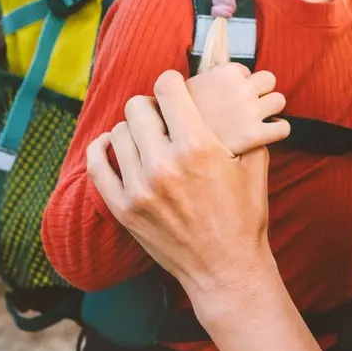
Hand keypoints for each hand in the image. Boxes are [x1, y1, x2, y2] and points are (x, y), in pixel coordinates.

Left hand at [84, 68, 286, 300]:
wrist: (225, 268)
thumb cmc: (243, 218)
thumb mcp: (254, 165)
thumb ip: (243, 128)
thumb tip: (235, 100)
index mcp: (198, 147)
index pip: (167, 89)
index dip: (171, 81)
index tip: (174, 86)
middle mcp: (164, 164)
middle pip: (137, 108)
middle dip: (151, 105)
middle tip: (161, 115)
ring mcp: (139, 188)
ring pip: (118, 133)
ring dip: (132, 128)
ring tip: (145, 135)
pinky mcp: (124, 209)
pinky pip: (97, 166)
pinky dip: (101, 149)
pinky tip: (110, 144)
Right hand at [189, 62, 290, 159]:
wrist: (179, 149)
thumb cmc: (176, 120)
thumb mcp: (182, 90)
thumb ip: (201, 80)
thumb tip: (206, 75)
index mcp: (225, 73)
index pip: (244, 70)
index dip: (237, 83)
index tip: (227, 95)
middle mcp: (241, 89)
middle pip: (269, 79)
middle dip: (261, 90)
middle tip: (248, 104)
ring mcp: (250, 111)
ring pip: (279, 100)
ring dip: (270, 108)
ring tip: (257, 118)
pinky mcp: (256, 134)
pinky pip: (283, 128)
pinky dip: (278, 130)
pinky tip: (266, 133)